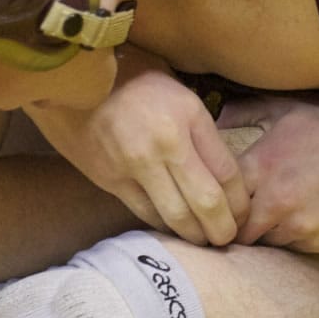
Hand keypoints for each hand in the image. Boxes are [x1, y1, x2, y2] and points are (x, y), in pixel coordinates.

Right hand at [24, 49, 247, 245]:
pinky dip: (162, 225)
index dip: (240, 202)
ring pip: (175, 215)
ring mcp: (135, 164)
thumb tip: (222, 175)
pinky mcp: (110, 179)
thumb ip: (200, 132)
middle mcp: (166, 142)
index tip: (243, 214)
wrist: (75, 77)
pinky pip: (144, 213)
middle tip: (228, 239)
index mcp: (189, 114)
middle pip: (206, 202)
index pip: (227, 171)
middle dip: (223, 229)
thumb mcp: (179, 93)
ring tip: (203, 240)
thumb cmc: (133, 78)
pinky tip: (172, 229)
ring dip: (194, 235)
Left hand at [220, 91, 318, 263]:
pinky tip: (301, 218)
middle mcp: (277, 200)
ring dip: (264, 233)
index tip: (213, 203)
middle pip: (236, 230)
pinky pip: (293, 248)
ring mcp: (302, 225)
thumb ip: (244, 112)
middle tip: (236, 219)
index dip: (214, 202)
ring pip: (265, 243)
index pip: (218, 199)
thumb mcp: (287, 109)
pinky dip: (292, 238)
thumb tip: (215, 119)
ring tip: (272, 217)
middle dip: (235, 226)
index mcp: (262, 165)